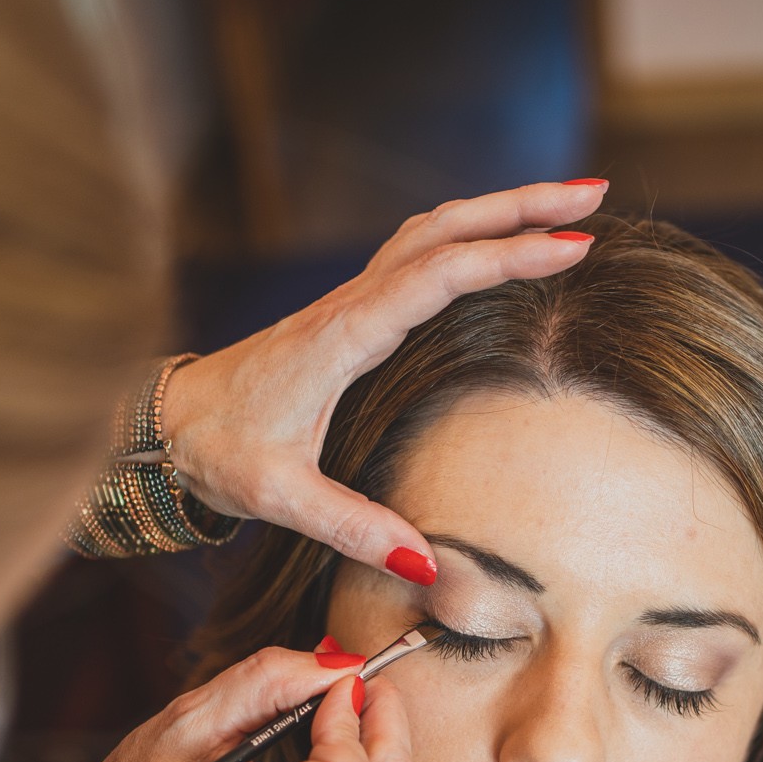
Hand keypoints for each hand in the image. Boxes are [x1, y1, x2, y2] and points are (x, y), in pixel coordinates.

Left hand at [162, 179, 608, 582]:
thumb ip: (355, 529)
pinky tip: (501, 240)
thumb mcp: (281, 497)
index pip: (437, 277)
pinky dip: (469, 234)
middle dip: (523, 207)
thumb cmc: (219, 453)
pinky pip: (419, 253)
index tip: (573, 248)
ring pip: (433, 230)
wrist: (167, 423)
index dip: (507, 258)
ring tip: (566, 206)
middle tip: (595, 197)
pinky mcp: (351, 311)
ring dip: (500, 210)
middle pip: (446, 229)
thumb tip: (430, 565)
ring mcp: (351, 300)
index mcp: (341, 336)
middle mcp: (350, 304)